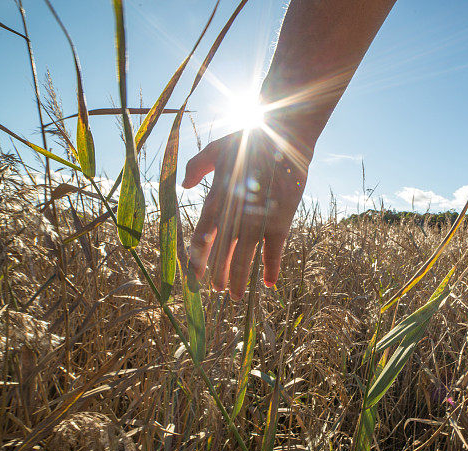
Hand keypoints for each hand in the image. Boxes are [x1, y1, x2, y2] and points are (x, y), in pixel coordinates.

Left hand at [182, 128, 307, 299]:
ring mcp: (257, 220)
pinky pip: (274, 251)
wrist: (283, 137)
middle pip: (222, 253)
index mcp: (216, 200)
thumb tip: (185, 185)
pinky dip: (272, 268)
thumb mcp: (217, 148)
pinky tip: (270, 284)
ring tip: (236, 296)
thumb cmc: (249, 139)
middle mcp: (234, 215)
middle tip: (218, 289)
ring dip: (241, 278)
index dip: (199, 258)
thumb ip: (197, 166)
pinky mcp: (280, 221)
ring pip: (245, 258)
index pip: (202, 237)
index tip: (196, 274)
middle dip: (219, 273)